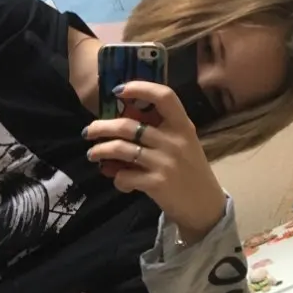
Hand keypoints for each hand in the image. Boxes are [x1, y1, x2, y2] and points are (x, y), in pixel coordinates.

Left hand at [83, 81, 225, 242]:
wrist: (204, 205)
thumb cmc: (189, 170)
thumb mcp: (183, 143)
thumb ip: (159, 131)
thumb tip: (119, 122)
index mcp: (182, 126)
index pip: (164, 96)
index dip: (140, 88)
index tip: (117, 90)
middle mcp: (174, 140)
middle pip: (128, 125)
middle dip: (101, 127)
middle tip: (88, 131)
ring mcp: (165, 162)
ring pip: (120, 149)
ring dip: (100, 151)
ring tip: (92, 154)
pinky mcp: (157, 183)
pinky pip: (124, 176)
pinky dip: (117, 179)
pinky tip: (120, 181)